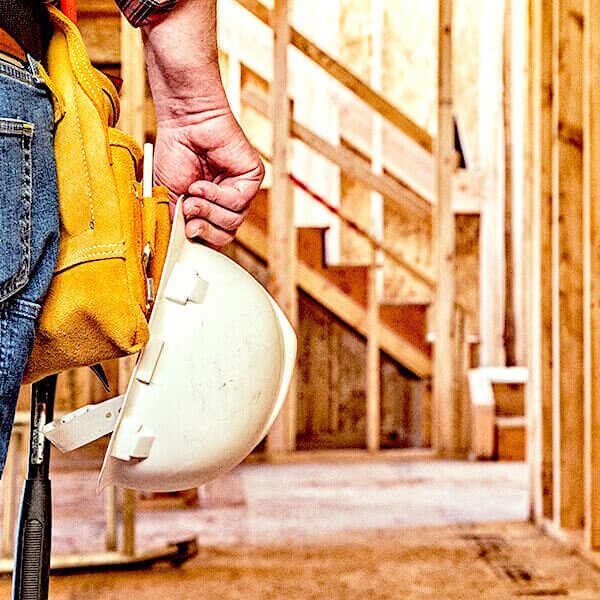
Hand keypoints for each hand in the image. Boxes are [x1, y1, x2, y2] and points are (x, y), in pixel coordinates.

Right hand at [153, 107, 263, 248]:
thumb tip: (176, 247)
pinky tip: (202, 185)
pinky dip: (217, 196)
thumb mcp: (169, 196)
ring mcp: (240, 191)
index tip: (182, 238)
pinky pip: (238, 203)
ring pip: (232, 222)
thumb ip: (175, 222)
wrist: (184, 122)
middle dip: (204, 229)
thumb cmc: (175, 152)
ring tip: (192, 195)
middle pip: (225, 236)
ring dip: (208, 211)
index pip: (212, 239)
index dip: (199, 242)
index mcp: (209, 209)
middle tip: (187, 216)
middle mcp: (226, 202)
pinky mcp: (252, 179)